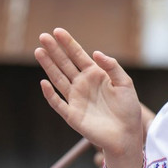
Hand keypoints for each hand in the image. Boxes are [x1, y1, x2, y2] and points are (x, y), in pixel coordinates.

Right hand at [36, 28, 143, 167]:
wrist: (127, 135)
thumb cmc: (128, 110)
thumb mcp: (125, 83)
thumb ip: (112, 67)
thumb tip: (95, 53)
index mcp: (96, 75)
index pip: (78, 55)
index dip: (68, 43)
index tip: (57, 31)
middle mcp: (83, 85)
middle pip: (65, 64)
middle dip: (54, 50)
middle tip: (43, 36)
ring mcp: (76, 99)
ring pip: (58, 79)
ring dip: (49, 66)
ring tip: (39, 51)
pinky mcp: (72, 115)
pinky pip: (57, 103)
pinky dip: (50, 94)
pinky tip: (44, 82)